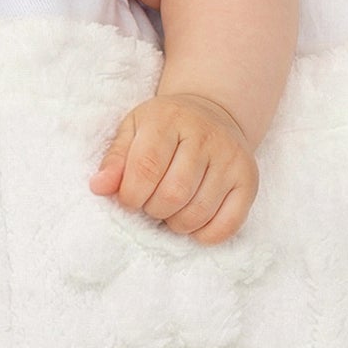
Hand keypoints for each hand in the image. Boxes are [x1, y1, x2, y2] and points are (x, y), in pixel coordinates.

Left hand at [89, 92, 258, 243]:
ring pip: (197, 214)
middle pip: (172, 195)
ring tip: (169, 209)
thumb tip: (99, 187)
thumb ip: (115, 160)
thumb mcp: (133, 131)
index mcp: (169, 120)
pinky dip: (203, 234)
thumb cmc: (164, 128)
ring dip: (175, 223)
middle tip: (150, 203)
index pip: (145, 168)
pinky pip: (227, 225)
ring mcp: (231, 159)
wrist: (212, 113)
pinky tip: (192, 221)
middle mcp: (205, 136)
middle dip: (152, 210)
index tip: (128, 199)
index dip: (130, 195)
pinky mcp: (249, 180)